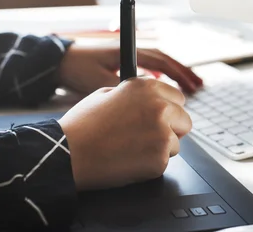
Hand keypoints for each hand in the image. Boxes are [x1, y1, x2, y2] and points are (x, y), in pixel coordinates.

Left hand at [57, 40, 202, 94]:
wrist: (58, 61)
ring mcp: (127, 57)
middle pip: (165, 61)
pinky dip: (161, 76)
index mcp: (128, 54)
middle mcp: (131, 53)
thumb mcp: (100, 83)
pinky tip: (165, 88)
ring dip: (174, 74)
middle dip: (183, 73)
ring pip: (159, 64)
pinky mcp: (122, 65)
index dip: (179, 72)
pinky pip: (149, 68)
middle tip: (199, 85)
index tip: (192, 84)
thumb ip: (123, 91)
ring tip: (190, 86)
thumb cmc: (77, 69)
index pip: (161, 61)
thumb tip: (146, 104)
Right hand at [59, 78, 191, 189]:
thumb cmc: (82, 125)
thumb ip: (134, 93)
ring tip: (132, 149)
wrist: (68, 153)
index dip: (168, 109)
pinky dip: (151, 165)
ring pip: (176, 142)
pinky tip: (130, 161)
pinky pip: (165, 162)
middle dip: (170, 129)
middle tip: (147, 137)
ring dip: (160, 148)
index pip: (178, 98)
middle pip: (184, 120)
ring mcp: (162, 132)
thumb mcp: (107, 93)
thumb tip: (149, 98)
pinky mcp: (160, 157)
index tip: (160, 117)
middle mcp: (159, 106)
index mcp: (147, 87)